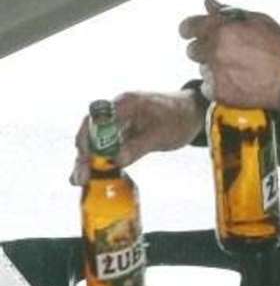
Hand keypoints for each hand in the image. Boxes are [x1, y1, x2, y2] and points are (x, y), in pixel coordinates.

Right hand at [70, 90, 204, 184]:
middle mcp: (117, 112)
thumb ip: (138, 146)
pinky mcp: (125, 135)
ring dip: (89, 161)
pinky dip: (102, 162)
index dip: (86, 138)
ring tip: (80, 181)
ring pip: (98, 143)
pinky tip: (92, 178)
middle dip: (84, 155)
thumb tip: (116, 161)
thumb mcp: (161, 134)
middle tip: (79, 178)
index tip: (83, 157)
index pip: (95, 119)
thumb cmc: (179, 117)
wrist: (194, 113)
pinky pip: (109, 149)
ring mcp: (120, 124)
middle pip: (92, 133)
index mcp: (125, 104)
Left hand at [179, 0, 279, 108]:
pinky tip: (236, 83)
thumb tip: (209, 4)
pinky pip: (208, 88)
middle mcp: (215, 51)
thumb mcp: (258, 21)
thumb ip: (229, 13)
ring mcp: (216, 74)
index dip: (190, 29)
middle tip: (225, 54)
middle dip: (206, 51)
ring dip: (214, 69)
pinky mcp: (220, 93)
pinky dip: (219, 86)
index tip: (191, 33)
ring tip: (237, 70)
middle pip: (193, 51)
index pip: (190, 27)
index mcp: (222, 30)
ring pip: (203, 70)